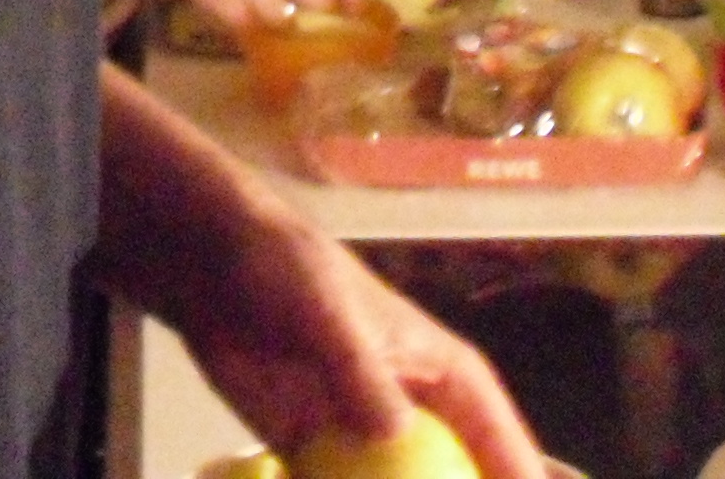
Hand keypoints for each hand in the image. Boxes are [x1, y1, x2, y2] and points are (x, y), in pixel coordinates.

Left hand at [98, 71, 544, 478]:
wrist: (209, 267)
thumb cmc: (289, 272)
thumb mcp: (331, 316)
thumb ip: (362, 375)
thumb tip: (397, 435)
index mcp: (437, 370)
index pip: (493, 430)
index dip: (516, 473)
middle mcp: (409, 413)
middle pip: (455, 472)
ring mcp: (361, 438)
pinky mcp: (310, 455)